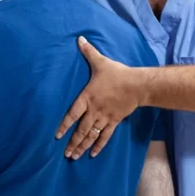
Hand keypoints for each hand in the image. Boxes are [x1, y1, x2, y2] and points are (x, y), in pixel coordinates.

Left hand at [56, 37, 144, 158]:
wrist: (137, 85)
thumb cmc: (117, 74)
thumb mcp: (100, 62)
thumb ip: (88, 52)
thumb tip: (80, 38)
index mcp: (87, 98)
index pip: (72, 114)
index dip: (64, 126)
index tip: (57, 136)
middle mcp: (94, 110)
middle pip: (81, 130)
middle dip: (72, 143)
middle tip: (65, 154)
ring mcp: (104, 117)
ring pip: (91, 135)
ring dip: (82, 146)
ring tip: (74, 157)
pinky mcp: (114, 121)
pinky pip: (105, 136)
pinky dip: (99, 146)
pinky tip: (93, 154)